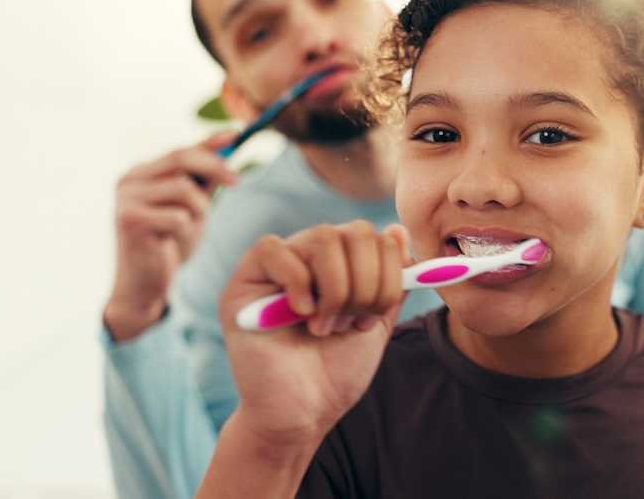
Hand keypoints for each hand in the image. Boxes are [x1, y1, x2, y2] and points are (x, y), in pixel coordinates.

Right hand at [104, 132, 238, 339]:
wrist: (145, 286)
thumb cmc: (170, 245)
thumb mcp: (191, 207)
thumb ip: (203, 180)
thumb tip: (229, 144)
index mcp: (142, 173)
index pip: (181, 150)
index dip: (211, 143)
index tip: (237, 134)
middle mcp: (129, 180)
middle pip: (181, 158)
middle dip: (215, 167)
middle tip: (237, 182)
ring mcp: (126, 198)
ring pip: (183, 189)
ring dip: (199, 210)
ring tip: (190, 229)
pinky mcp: (129, 220)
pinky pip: (178, 216)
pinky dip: (186, 231)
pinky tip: (173, 244)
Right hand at [217, 221, 411, 446]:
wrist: (302, 414)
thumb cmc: (336, 371)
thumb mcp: (378, 322)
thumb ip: (392, 280)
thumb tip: (398, 230)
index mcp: (341, 263)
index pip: (377, 236)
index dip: (387, 275)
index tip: (372, 317)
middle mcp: (309, 256)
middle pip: (355, 233)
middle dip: (365, 285)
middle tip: (350, 324)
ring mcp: (277, 265)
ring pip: (322, 238)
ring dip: (336, 289)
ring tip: (324, 327)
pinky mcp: (244, 280)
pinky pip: (272, 248)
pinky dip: (297, 282)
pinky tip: (301, 314)